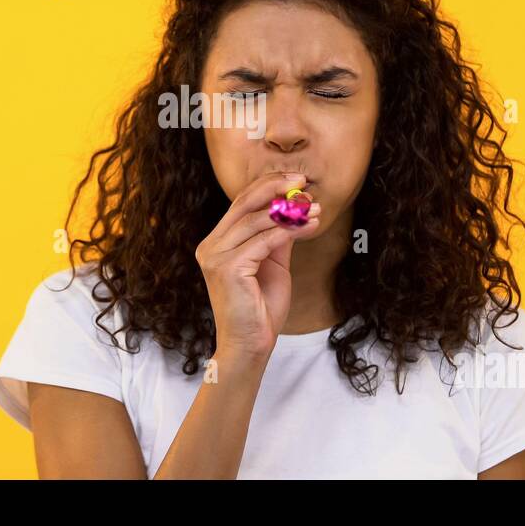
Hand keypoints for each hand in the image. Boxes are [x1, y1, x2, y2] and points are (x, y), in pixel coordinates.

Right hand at [194, 171, 321, 359]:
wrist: (250, 345)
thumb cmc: (259, 309)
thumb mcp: (272, 264)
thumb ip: (276, 237)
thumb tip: (293, 208)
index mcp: (216, 243)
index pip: (240, 203)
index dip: (267, 186)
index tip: (295, 180)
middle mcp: (210, 246)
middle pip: (243, 203)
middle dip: (275, 188)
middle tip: (303, 182)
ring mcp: (215, 257)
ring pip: (255, 220)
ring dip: (289, 212)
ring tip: (314, 210)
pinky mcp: (226, 268)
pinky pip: (262, 241)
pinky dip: (287, 231)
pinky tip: (307, 227)